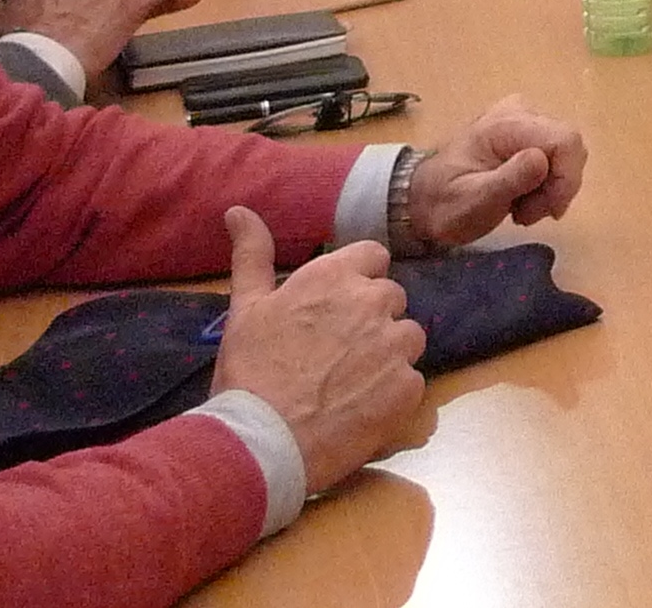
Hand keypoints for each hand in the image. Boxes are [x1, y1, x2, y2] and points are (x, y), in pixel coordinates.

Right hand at [212, 208, 428, 493]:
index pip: (374, 256)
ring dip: (389, 354)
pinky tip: (361, 409)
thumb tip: (238, 210)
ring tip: (351, 382)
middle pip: (393, 298)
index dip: (359, 279)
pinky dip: (393, 395)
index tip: (339, 305)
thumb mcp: (245, 308)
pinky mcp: (409, 388)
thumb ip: (252, 255)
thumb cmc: (249, 373)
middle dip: (373, 318)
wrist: (263, 442)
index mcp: (334, 277)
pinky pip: (413, 381)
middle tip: (338, 352)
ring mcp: (394, 345)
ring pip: (409, 338)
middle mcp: (372, 302)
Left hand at [401, 97, 590, 245]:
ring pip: (566, 154)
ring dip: (552, 188)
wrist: (424, 200)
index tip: (549, 211)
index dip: (567, 178)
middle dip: (558, 187)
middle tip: (528, 213)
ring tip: (522, 207)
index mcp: (505, 124)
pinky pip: (556, 156)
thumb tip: (542, 160)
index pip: (564, 141)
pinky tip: (524, 197)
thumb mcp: (474, 202)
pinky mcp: (527, 132)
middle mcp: (520, 111)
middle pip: (568, 146)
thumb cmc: (446, 204)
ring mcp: (524, 119)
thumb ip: (508, 180)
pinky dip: (548, 183)